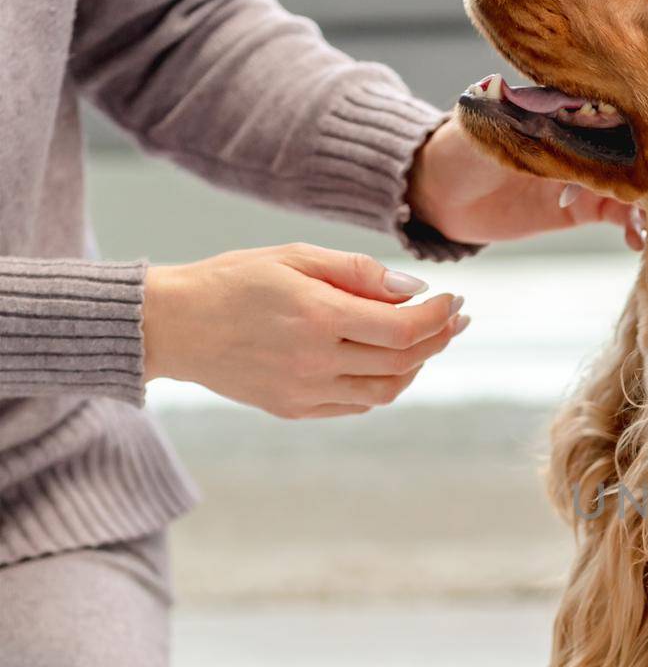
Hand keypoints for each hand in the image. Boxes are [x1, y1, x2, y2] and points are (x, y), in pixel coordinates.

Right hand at [144, 244, 467, 418]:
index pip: (404, 327)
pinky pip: (358, 403)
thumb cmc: (233, 280)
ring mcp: (305, 392)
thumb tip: (414, 287)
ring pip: (387, 389)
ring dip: (416, 365)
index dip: (439, 315)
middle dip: (439, 338)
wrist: (172, 325)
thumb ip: (357, 271)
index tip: (455, 299)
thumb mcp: (293, 257)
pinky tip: (388, 360)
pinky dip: (384, 384)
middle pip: (403, 360)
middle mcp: (316, 362)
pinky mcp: (294, 409)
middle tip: (456, 319)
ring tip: (425, 339)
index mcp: (318, 318)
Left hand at [406, 115, 644, 248]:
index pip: (613, 110)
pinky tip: (637, 241)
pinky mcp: (578, 208)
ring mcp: (583, 173)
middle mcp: (581, 137)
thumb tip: (580, 117)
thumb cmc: (458, 148)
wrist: (435, 194)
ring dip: (645, 202)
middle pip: (630, 149)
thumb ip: (538, 126)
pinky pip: (616, 215)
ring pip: (629, 184)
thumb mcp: (496, 131)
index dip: (638, 124)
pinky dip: (630, 226)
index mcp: (563, 107)